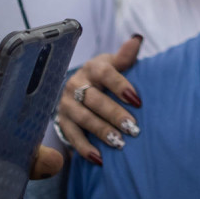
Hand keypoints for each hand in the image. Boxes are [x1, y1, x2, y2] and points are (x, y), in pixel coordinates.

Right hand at [55, 35, 142, 163]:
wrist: (83, 87)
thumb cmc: (107, 75)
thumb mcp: (115, 64)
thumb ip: (126, 56)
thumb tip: (136, 39)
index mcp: (93, 67)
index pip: (106, 74)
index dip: (121, 86)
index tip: (137, 100)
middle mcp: (76, 83)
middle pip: (95, 99)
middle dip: (114, 114)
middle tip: (133, 128)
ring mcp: (67, 103)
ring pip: (84, 118)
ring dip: (101, 131)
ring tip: (119, 143)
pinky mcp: (62, 120)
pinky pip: (72, 136)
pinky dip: (84, 148)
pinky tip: (99, 158)